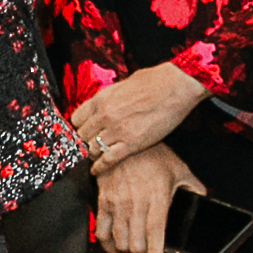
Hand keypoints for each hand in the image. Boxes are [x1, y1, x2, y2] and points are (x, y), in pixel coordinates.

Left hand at [70, 62, 211, 172]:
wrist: (176, 86)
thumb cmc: (154, 81)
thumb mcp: (123, 85)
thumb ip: (109, 98)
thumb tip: (103, 105)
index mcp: (101, 99)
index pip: (76, 119)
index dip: (79, 127)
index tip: (83, 132)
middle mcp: (104, 115)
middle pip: (82, 137)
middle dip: (85, 142)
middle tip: (89, 147)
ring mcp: (116, 130)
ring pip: (92, 150)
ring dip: (93, 155)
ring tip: (96, 158)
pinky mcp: (131, 143)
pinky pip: (107, 160)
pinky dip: (100, 168)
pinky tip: (98, 171)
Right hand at [91, 144, 205, 252]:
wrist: (123, 140)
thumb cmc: (154, 154)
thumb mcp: (179, 168)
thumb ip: (193, 186)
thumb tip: (204, 197)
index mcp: (157, 197)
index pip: (155, 233)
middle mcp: (136, 203)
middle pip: (135, 243)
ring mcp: (118, 204)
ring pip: (119, 240)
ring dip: (126, 251)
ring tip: (133, 251)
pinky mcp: (103, 202)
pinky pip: (101, 231)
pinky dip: (107, 244)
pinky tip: (114, 248)